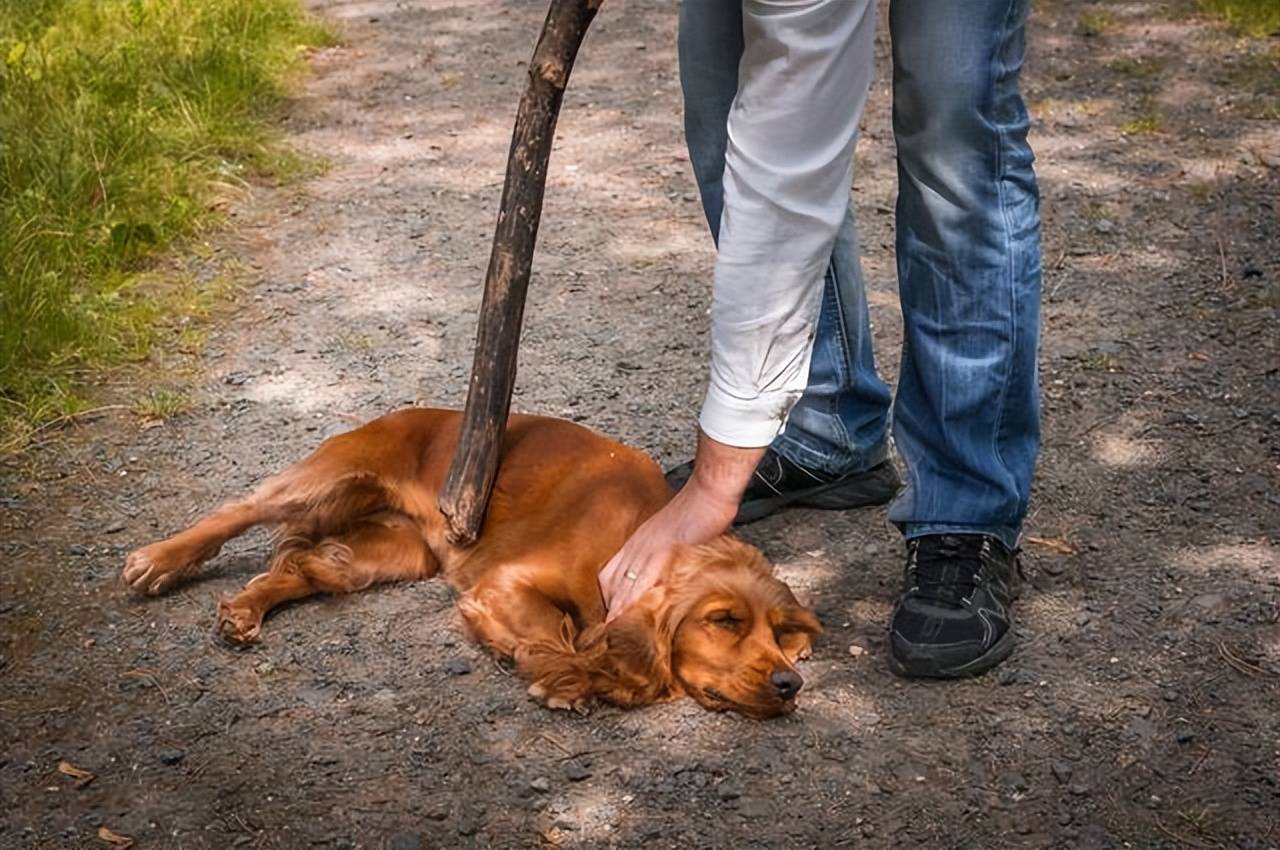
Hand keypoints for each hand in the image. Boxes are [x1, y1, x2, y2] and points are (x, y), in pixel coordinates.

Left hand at [599, 432, 763, 620]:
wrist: (709, 491)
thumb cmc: (700, 512)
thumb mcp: (675, 538)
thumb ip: (669, 558)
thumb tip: (672, 577)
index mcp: (638, 542)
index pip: (611, 574)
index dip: (610, 598)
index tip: (611, 619)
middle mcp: (637, 545)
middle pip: (611, 583)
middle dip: (610, 609)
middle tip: (611, 633)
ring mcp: (647, 548)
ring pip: (622, 585)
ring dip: (618, 610)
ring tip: (616, 633)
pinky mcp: (662, 553)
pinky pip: (641, 582)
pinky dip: (632, 602)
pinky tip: (629, 618)